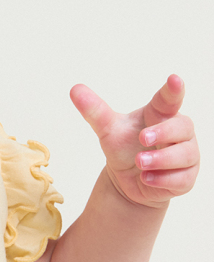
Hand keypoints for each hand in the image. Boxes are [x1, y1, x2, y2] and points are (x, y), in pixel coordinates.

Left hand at [70, 74, 199, 207]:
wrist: (127, 181)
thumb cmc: (124, 148)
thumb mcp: (108, 130)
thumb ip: (95, 111)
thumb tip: (75, 89)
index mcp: (161, 114)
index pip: (170, 99)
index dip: (174, 89)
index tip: (174, 79)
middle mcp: (179, 132)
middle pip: (182, 126)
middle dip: (164, 132)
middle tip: (143, 138)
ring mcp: (186, 155)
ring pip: (185, 154)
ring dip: (161, 159)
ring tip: (140, 163)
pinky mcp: (185, 178)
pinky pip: (182, 178)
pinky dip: (163, 179)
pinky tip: (147, 178)